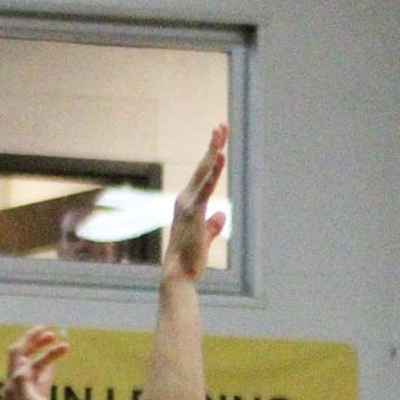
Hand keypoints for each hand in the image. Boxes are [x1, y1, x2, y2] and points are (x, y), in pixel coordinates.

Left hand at [2, 326, 70, 399]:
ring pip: (36, 366)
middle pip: (23, 357)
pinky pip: (42, 376)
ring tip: (65, 345)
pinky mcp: (39, 398)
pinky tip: (58, 359)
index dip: (28, 340)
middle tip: (53, 333)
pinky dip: (49, 365)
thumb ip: (24, 383)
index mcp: (12, 385)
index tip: (44, 330)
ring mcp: (28, 392)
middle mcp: (17, 386)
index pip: (16, 355)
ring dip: (48, 354)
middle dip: (37, 343)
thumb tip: (21, 363)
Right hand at [165, 126, 228, 279]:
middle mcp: (186, 199)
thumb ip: (211, 226)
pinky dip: (213, 172)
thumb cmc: (190, 258)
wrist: (178, 274)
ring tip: (220, 133)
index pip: (203, 175)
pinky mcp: (194, 213)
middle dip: (213, 145)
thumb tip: (220, 216)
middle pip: (203, 167)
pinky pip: (205, 188)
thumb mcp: (204, 238)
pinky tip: (219, 157)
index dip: (212, 156)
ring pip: (204, 172)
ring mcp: (189, 205)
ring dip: (213, 151)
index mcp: (189, 204)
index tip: (219, 138)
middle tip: (221, 126)